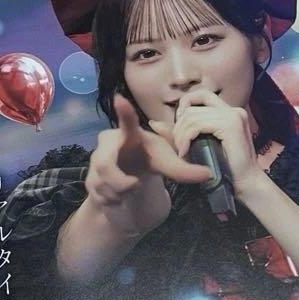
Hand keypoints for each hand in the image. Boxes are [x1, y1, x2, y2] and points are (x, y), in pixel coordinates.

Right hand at [84, 95, 212, 237]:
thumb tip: (208, 174)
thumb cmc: (149, 161)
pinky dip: (114, 200)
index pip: (127, 122)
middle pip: (104, 163)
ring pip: (102, 182)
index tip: (120, 99)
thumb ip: (185, 170)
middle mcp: (108, 143)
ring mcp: (96, 161)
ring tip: (131, 189)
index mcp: (130, 135)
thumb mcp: (168, 165)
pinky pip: (99, 194)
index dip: (123, 112)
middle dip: (118, 180)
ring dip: (119, 192)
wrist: (130, 183)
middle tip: (133, 185)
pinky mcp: (90, 179)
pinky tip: (121, 196)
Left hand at [149, 88, 266, 198]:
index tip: (181, 129)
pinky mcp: (230, 126)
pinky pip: (197, 125)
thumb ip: (179, 133)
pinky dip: (186, 138)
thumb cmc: (224, 169)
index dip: (185, 107)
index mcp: (229, 112)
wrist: (246, 185)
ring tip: (181, 152)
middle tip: (179, 145)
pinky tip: (184, 152)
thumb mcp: (198, 146)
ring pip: (192, 116)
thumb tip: (153, 123)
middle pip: (193, 106)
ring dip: (180, 135)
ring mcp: (233, 116)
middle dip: (179, 125)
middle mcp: (233, 110)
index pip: (201, 95)